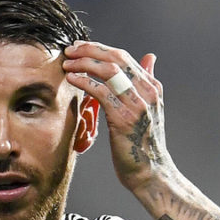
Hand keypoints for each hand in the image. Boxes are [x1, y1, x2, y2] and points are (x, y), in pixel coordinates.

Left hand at [63, 40, 174, 190]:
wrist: (150, 172)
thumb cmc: (143, 143)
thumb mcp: (149, 109)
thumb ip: (145, 83)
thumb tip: (150, 57)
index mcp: (152, 87)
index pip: (124, 56)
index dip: (99, 48)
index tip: (79, 47)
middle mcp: (148, 92)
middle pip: (116, 59)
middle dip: (89, 50)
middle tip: (69, 50)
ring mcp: (137, 105)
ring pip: (109, 71)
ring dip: (84, 63)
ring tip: (67, 64)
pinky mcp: (124, 118)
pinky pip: (101, 92)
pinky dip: (84, 82)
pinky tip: (71, 79)